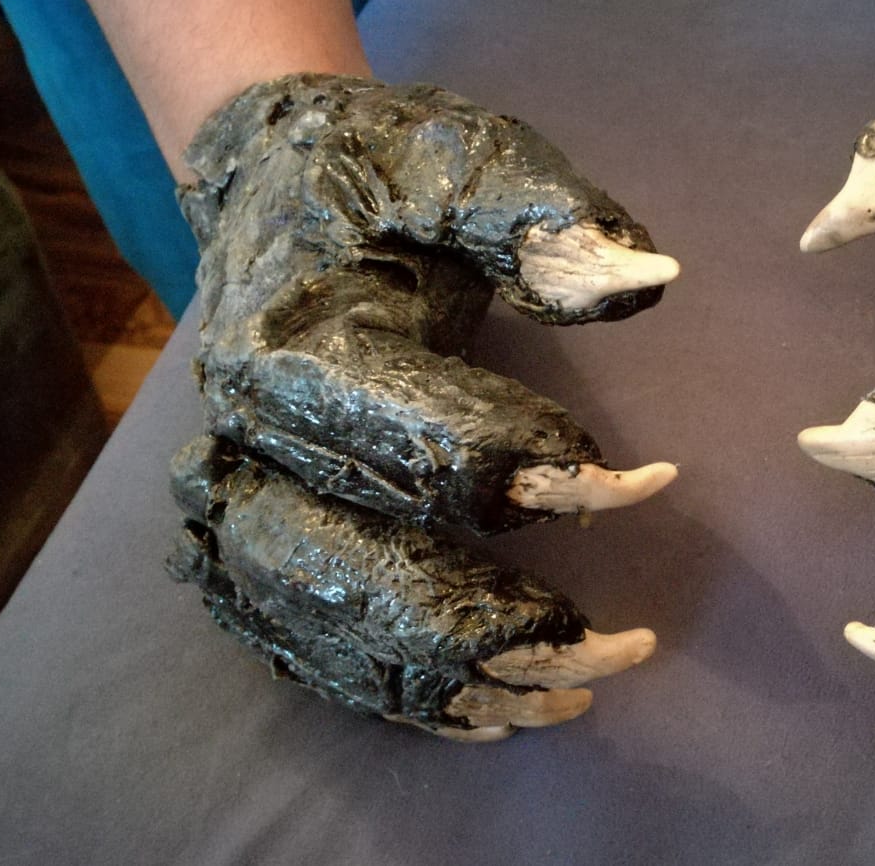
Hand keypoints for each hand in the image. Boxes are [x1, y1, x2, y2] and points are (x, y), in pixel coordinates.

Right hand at [170, 74, 676, 736]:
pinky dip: (392, 690)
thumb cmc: (378, 170)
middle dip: (504, 623)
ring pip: (335, 630)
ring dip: (457, 678)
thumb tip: (652, 283)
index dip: (549, 474)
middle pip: (373, 572)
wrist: (272, 180)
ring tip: (572, 696)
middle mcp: (237, 442)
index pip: (432, 450)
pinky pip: (302, 646)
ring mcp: (222, 501)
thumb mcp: (465, 161)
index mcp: (291, 349)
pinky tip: (484, 713)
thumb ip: (548, 219)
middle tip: (623, 648)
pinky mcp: (231, 536)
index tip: (650, 480)